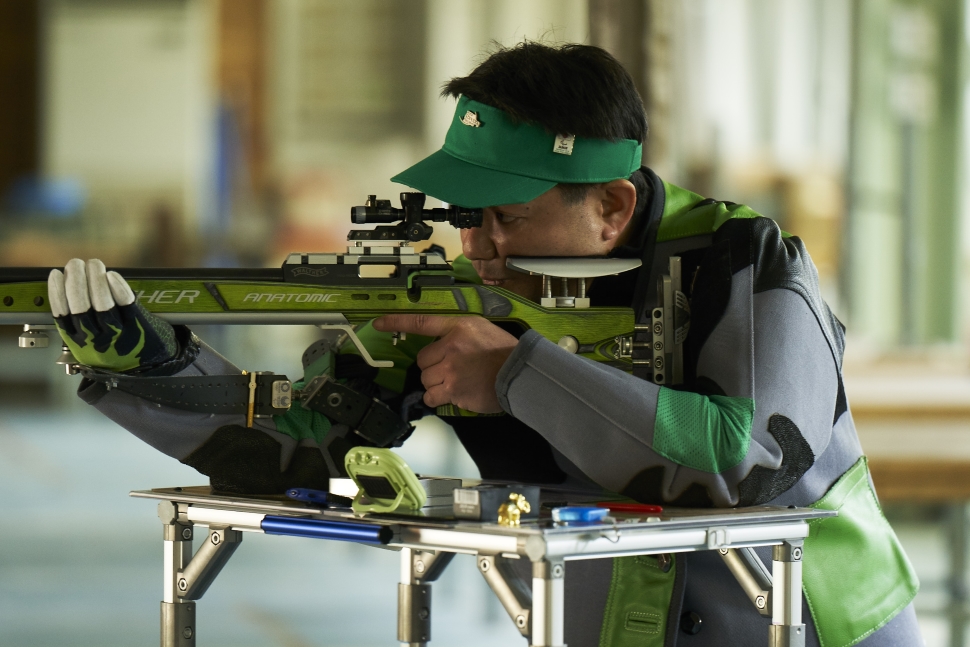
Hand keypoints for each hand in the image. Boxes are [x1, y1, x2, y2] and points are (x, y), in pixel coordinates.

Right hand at [48, 258, 177, 371]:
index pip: (62, 314)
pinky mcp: (139, 327)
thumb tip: (68, 286)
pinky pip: (127, 304)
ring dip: (96, 279)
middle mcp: (97, 340)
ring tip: (94, 264)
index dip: (57, 291)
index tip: (56, 274)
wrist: (150, 369)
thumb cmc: (118, 351)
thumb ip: (79, 323)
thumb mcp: (91, 345)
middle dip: (76, 280)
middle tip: (76, 264)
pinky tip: (111, 276)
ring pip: (103, 304)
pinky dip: (118, 288)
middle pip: (81, 306)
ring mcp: (119, 334)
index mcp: (80, 343)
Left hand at [372, 315, 517, 412]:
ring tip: (457, 381)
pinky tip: (452, 393)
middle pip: (422, 360)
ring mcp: (451, 371)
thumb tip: (438, 342)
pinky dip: (437, 397)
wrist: (520, 373)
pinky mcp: (453, 391)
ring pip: (425, 379)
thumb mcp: (480, 328)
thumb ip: (456, 332)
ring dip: (436, 383)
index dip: (396, 322)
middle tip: (453, 368)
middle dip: (433, 366)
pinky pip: (431, 396)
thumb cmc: (503, 351)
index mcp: (456, 327)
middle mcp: (450, 347)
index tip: (377, 323)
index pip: (419, 322)